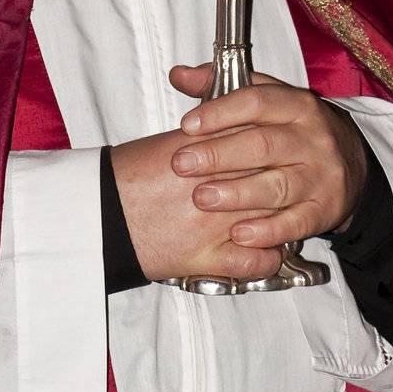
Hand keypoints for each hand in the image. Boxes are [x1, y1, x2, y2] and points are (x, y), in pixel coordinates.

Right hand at [111, 129, 282, 282]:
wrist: (100, 212)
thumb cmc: (128, 175)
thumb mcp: (170, 141)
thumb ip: (210, 133)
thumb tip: (234, 130)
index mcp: (207, 150)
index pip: (260, 140)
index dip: (276, 143)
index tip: (282, 146)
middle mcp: (217, 184)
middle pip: (271, 176)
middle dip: (285, 178)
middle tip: (292, 180)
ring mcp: (215, 224)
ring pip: (272, 218)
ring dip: (282, 217)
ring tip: (283, 215)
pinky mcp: (207, 257)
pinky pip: (256, 261)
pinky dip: (268, 257)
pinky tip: (266, 250)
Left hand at [168, 64, 367, 249]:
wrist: (352, 166)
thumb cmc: (295, 130)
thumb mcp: (268, 100)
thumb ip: (222, 86)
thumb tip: (179, 75)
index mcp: (297, 105)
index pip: (257, 102)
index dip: (220, 112)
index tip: (187, 125)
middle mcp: (312, 138)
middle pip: (263, 145)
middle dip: (219, 155)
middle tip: (182, 164)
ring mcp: (321, 176)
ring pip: (278, 185)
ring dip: (237, 194)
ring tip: (202, 198)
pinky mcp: (325, 210)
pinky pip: (296, 223)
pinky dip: (268, 231)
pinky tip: (239, 235)